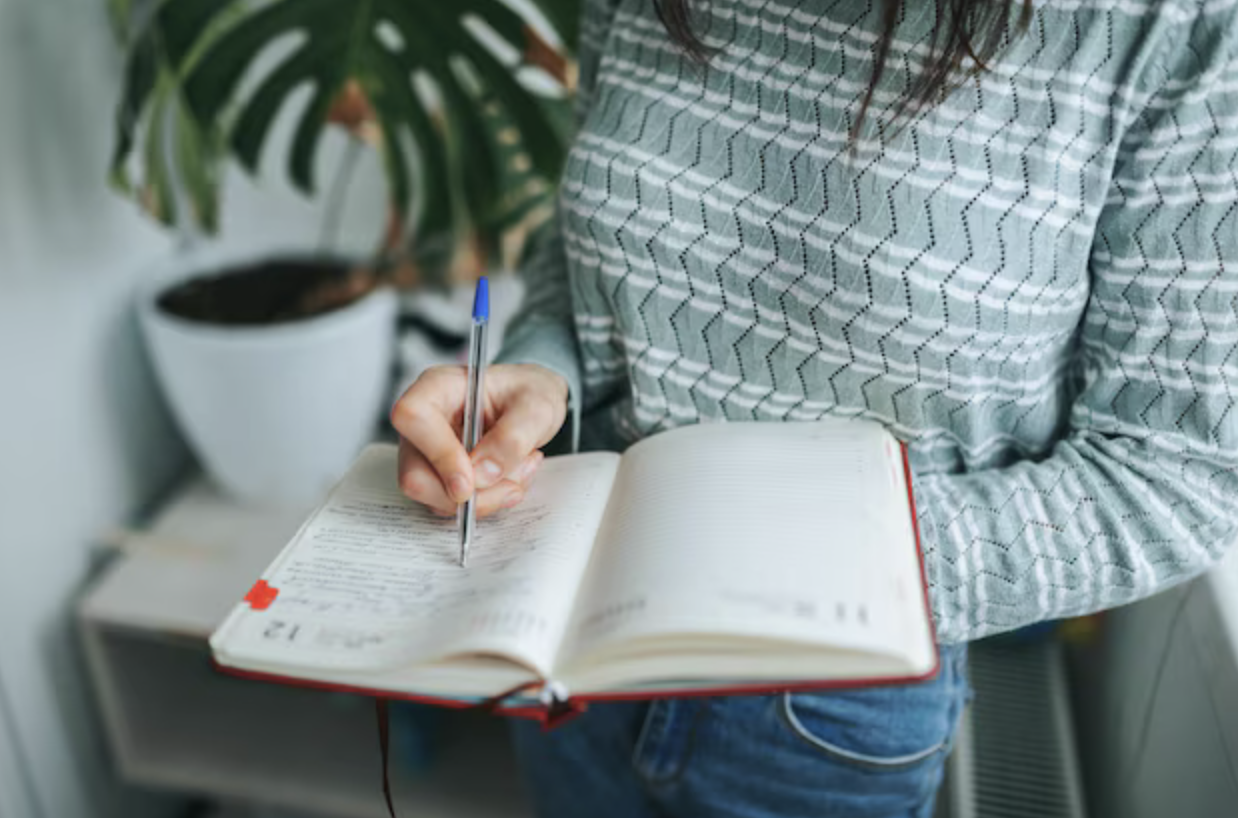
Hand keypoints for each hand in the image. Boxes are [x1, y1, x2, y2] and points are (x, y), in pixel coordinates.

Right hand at [391, 363, 568, 517]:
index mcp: (438, 387)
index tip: (473, 479)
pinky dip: (489, 500)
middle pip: (414, 474)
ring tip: (521, 470)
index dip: (439, 454)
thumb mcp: (537, 406)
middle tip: (512, 485)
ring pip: (434, 498)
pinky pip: (452, 504)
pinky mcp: (440, 477)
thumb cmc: (529, 393)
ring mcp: (428, 452)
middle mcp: (424, 421)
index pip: (413, 417)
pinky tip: (512, 477)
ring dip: (486, 497)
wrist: (536, 406)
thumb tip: (482, 474)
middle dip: (468, 494)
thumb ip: (513, 437)